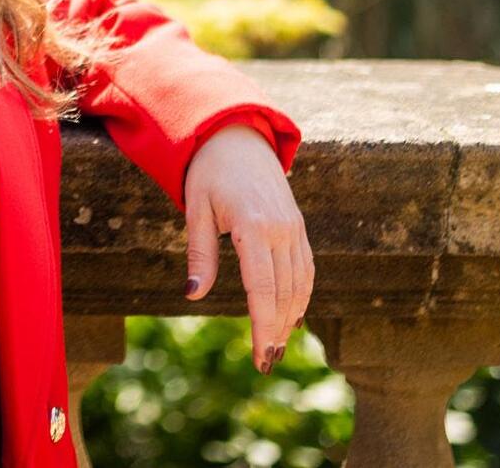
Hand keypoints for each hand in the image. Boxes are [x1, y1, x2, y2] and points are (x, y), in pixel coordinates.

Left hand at [182, 123, 313, 372]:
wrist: (236, 137)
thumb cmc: (208, 173)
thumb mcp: (196, 209)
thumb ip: (201, 253)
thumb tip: (193, 294)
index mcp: (254, 226)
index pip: (262, 289)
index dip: (263, 327)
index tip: (260, 358)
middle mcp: (281, 229)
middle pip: (285, 293)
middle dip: (277, 330)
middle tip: (265, 361)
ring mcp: (294, 228)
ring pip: (301, 284)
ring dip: (291, 317)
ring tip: (276, 345)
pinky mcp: (298, 226)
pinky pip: (306, 268)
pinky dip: (301, 295)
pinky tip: (291, 315)